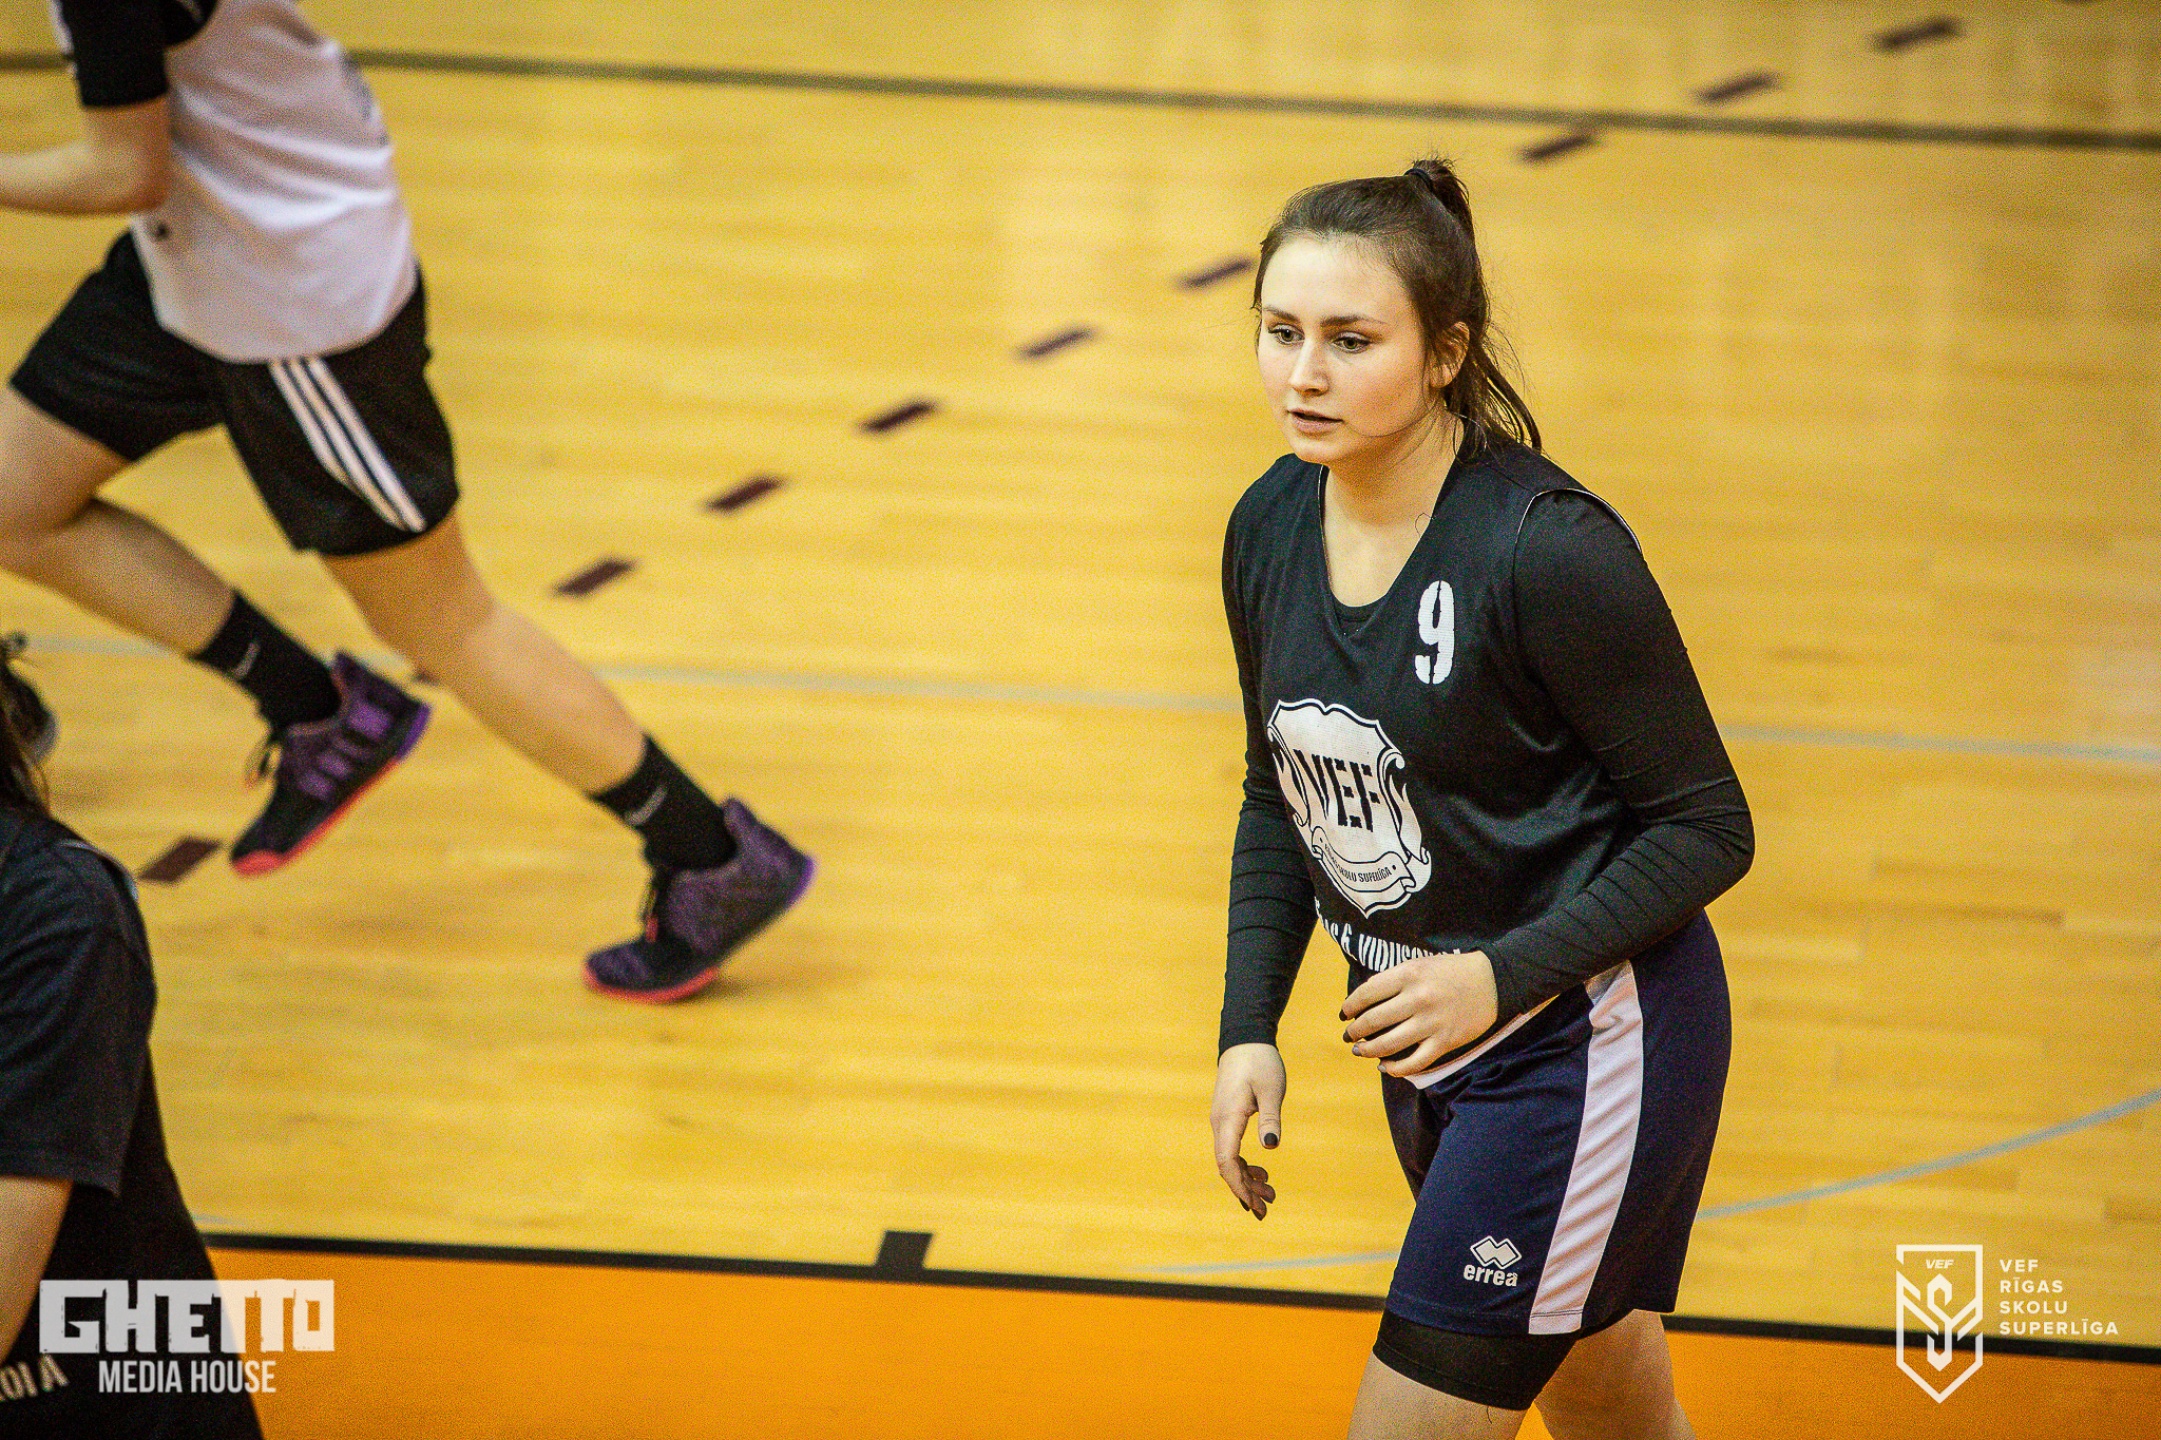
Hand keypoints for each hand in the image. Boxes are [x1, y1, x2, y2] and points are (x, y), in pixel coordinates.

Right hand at [1210, 1043, 1285, 1219]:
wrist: (1245, 1040)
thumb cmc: (1260, 1062)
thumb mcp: (1271, 1089)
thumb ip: (1270, 1117)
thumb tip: (1270, 1146)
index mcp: (1228, 1119)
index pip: (1227, 1161)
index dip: (1238, 1185)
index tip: (1253, 1205)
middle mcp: (1219, 1123)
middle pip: (1227, 1165)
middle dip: (1245, 1189)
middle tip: (1268, 1206)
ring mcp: (1221, 1121)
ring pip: (1229, 1158)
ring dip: (1246, 1178)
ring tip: (1270, 1191)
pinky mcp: (1227, 1118)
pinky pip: (1230, 1148)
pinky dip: (1243, 1164)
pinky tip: (1259, 1170)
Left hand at [1341, 951, 1498, 1078]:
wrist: (1493, 981)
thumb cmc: (1451, 971)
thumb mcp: (1418, 964)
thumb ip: (1393, 980)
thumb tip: (1364, 1000)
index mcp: (1408, 975)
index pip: (1366, 994)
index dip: (1350, 1006)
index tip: (1345, 1014)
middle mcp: (1417, 999)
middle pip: (1373, 1021)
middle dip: (1355, 1032)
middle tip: (1349, 1035)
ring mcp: (1432, 1023)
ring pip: (1388, 1044)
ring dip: (1368, 1051)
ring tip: (1360, 1051)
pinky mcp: (1445, 1041)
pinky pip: (1414, 1062)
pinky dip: (1395, 1069)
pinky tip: (1385, 1067)